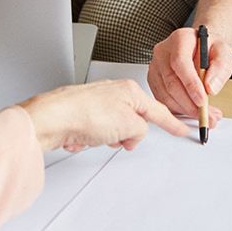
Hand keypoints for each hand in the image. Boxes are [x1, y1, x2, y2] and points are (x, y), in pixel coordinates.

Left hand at [19, 79, 189, 151]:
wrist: (49, 119)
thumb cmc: (83, 113)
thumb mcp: (128, 124)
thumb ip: (141, 131)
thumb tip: (133, 136)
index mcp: (129, 90)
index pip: (158, 110)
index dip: (172, 123)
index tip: (182, 129)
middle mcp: (112, 93)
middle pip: (133, 123)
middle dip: (126, 135)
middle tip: (117, 138)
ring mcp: (96, 104)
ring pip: (113, 131)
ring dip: (105, 139)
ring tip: (93, 136)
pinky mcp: (81, 115)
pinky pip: (94, 135)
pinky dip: (88, 140)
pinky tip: (80, 137)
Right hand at [147, 27, 227, 125]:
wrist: (201, 49)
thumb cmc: (211, 49)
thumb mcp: (225, 53)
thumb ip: (221, 68)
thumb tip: (211, 88)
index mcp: (180, 39)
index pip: (180, 62)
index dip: (191, 84)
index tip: (203, 101)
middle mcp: (163, 51)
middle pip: (171, 82)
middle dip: (190, 104)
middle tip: (208, 115)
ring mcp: (155, 66)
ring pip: (166, 94)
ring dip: (186, 110)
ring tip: (206, 116)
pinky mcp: (154, 80)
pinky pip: (163, 100)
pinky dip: (178, 110)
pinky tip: (193, 112)